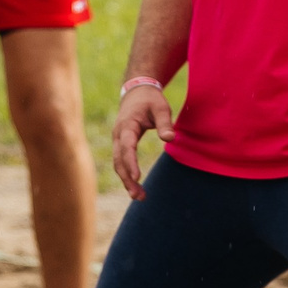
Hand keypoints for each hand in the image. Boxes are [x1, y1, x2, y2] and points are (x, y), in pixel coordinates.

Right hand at [111, 81, 173, 200]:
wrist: (136, 90)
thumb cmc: (150, 100)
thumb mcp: (161, 108)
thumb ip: (165, 123)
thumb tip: (169, 139)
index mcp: (127, 125)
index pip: (127, 146)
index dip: (131, 162)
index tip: (137, 177)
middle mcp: (118, 134)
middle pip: (119, 159)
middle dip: (127, 178)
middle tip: (139, 196)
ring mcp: (118, 139)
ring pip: (118, 163)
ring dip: (126, 180)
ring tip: (139, 197)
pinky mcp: (121, 143)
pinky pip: (120, 161)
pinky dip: (126, 174)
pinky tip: (135, 186)